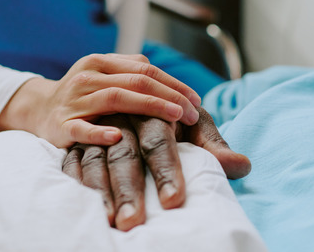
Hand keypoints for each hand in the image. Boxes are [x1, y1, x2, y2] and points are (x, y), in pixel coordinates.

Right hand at [0, 54, 200, 147]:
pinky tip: (117, 137)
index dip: (174, 84)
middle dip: (169, 97)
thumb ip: (132, 71)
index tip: (196, 101)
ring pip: (115, 99)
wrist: (36, 109)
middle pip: (136, 82)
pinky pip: (82, 129)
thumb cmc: (81, 93)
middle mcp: (88, 77)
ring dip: (148, 108)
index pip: (145, 70)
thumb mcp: (103, 74)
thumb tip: (171, 80)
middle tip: (192, 113)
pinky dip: (99, 132)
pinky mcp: (61, 126)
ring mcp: (75, 101)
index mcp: (101, 62)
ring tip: (173, 118)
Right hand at [62, 108, 250, 230]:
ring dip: (102, 191)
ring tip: (111, 221)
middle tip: (135, 222)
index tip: (174, 201)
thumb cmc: (169, 117)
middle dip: (130, 190)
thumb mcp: (193, 126)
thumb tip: (243, 166)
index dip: (167, 171)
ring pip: (95, 159)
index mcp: (154, 112)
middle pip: (125, 154)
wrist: (129, 92)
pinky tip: (84, 202)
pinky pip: (71, 159)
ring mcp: (97, 127)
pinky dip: (75, 179)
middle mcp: (123, 116)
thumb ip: (213, 147)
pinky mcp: (75, 138)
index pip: (159, 142)